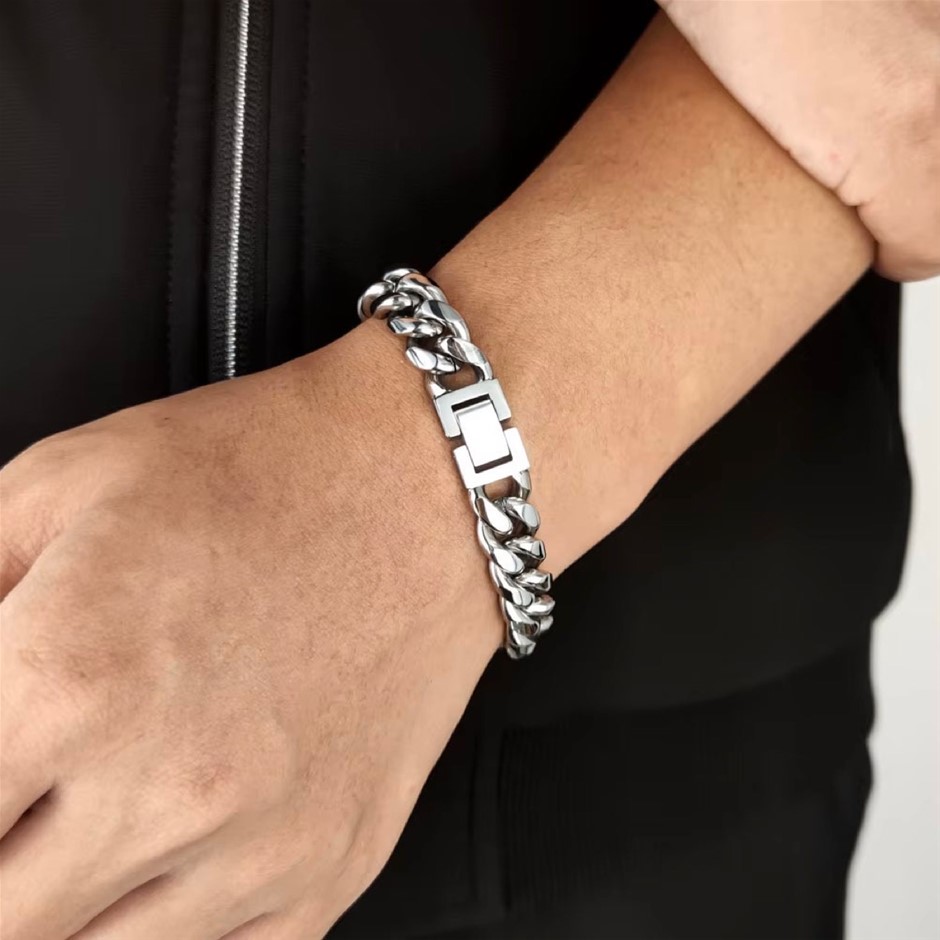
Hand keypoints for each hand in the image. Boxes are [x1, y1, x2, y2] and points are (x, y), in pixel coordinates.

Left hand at [0, 326, 498, 938]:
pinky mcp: (330, 864)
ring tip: (86, 825)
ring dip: (62, 904)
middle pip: (2, 917)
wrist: (422, 485)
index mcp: (68, 682)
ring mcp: (260, 844)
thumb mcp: (60, 484)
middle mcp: (165, 786)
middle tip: (23, 802)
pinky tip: (166, 861)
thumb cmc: (269, 471)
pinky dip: (162, 925)